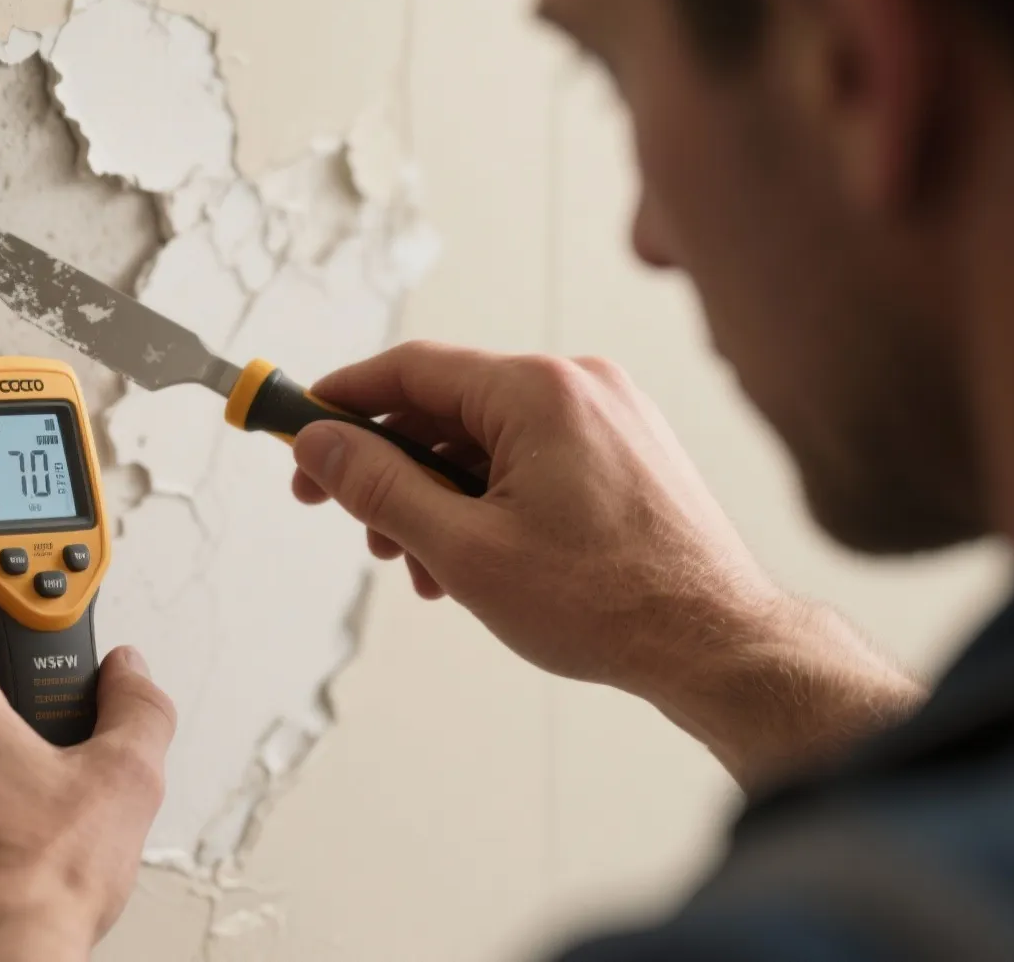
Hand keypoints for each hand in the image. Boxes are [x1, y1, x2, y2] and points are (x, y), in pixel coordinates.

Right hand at [290, 342, 923, 788]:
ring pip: (488, 440)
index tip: (295, 430)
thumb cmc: (609, 603)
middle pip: (447, 407)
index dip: (341, 401)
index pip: (410, 370)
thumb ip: (379, 487)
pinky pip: (532, 458)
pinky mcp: (626, 450)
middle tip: (350, 520)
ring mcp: (610, 416)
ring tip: (421, 567)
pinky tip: (473, 561)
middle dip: (391, 468)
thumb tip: (318, 445)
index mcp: (539, 391)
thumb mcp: (464, 549)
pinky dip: (488, 500)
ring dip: (438, 496)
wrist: (718, 643)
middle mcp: (578, 385)